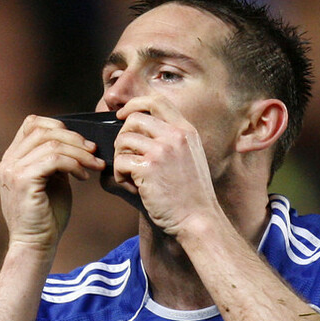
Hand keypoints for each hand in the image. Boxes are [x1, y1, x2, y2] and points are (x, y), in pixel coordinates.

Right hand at [0, 115, 105, 253]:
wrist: (36, 245)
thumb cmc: (48, 217)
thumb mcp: (53, 181)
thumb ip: (57, 161)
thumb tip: (77, 143)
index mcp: (13, 158)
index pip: (32, 124)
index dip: (58, 126)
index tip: (81, 142)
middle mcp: (8, 161)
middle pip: (43, 130)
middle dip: (74, 138)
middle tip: (94, 152)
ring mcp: (12, 170)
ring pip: (51, 144)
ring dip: (79, 152)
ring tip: (94, 165)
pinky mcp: (23, 181)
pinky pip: (54, 160)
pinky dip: (74, 164)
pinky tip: (84, 177)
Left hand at [111, 97, 220, 237]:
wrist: (199, 219)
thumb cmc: (191, 195)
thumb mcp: (190, 157)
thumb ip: (172, 140)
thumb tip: (138, 129)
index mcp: (186, 131)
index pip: (156, 100)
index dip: (134, 104)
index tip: (123, 115)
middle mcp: (175, 135)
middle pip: (134, 119)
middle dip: (123, 137)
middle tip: (126, 156)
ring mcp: (162, 150)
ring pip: (123, 140)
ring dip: (120, 158)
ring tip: (130, 175)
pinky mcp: (148, 168)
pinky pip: (121, 161)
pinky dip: (120, 175)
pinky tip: (132, 186)